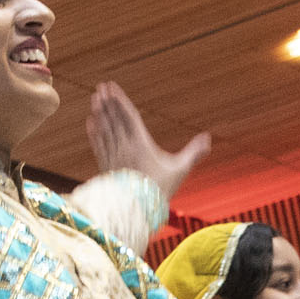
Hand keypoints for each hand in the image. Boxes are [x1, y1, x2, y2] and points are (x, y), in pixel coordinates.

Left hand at [85, 82, 209, 203]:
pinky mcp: (106, 167)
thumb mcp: (180, 170)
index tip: (111, 87)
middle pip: (113, 120)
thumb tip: (209, 138)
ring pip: (104, 130)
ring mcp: (113, 157)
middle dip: (107, 103)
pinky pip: (98, 145)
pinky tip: (90, 123)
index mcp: (140, 144)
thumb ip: (194, 153)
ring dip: (99, 114)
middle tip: (101, 87)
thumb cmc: (161, 190)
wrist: (138, 212)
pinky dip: (94, 133)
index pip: (128, 117)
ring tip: (95, 99)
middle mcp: (124, 148)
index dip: (120, 100)